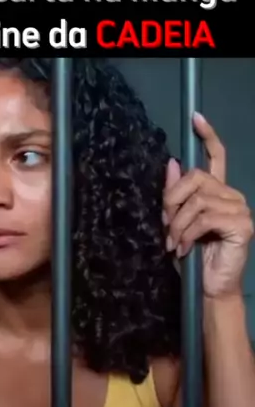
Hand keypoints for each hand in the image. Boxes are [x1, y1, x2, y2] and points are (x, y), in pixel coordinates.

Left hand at [163, 113, 253, 299]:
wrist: (208, 289)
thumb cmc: (192, 258)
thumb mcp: (176, 223)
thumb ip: (175, 195)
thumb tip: (173, 162)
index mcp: (218, 192)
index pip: (217, 157)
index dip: (208, 136)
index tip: (196, 118)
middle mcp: (232, 195)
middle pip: (196, 178)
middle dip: (172, 200)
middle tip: (165, 225)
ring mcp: (240, 209)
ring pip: (197, 200)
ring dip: (177, 224)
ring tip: (173, 243)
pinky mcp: (242, 225)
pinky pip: (205, 217)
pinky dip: (188, 233)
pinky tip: (183, 248)